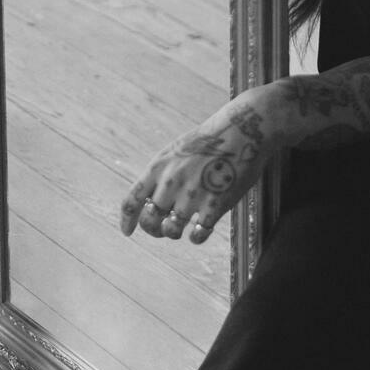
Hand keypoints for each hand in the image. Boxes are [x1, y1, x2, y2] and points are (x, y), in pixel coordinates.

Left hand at [121, 89, 279, 243]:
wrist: (242, 131)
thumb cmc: (210, 141)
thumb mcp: (175, 151)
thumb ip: (162, 175)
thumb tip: (153, 200)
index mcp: (158, 168)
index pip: (131, 201)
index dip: (127, 220)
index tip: (127, 232)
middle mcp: (170, 183)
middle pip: (149, 220)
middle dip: (152, 229)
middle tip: (162, 229)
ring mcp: (192, 196)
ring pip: (171, 230)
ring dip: (174, 233)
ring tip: (182, 228)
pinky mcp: (214, 205)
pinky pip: (198, 235)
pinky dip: (196, 238)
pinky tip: (199, 232)